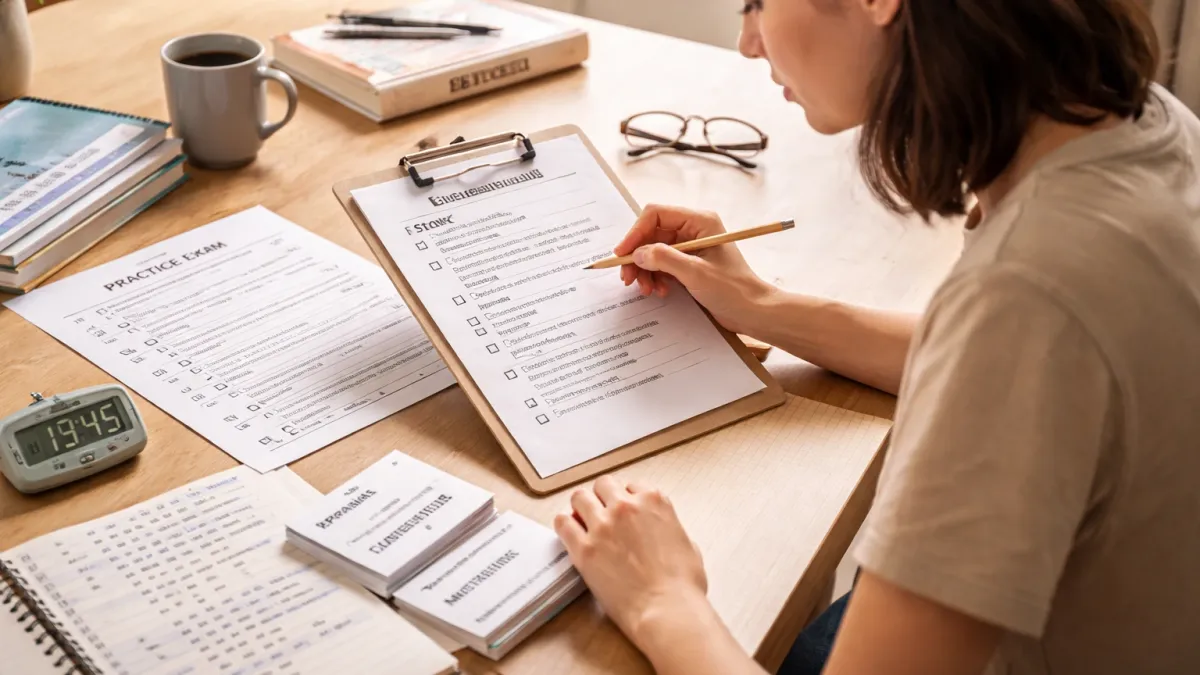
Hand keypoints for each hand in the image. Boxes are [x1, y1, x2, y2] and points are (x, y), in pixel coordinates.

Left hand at [554, 476, 707, 649]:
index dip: (626, 498)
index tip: (622, 509)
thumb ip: (670, 529)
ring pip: (579, 498)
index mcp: (654, 502)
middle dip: (602, 497)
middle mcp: (626, 507)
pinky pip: (563, 523)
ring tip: (583, 522)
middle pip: (603, 485)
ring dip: (581, 507)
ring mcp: (603, 526)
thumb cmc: (682, 585)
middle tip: (601, 513)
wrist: (667, 609)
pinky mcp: (584, 548)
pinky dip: (565, 525)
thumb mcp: (688, 545)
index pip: (631, 486)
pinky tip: (570, 534)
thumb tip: (663, 533)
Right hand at [614, 204, 776, 335]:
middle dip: (638, 256)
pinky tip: (658, 291)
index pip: (656, 215)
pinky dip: (655, 277)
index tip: (622, 254)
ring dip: (645, 270)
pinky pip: (662, 264)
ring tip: (646, 289)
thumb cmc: (733, 290)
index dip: (635, 233)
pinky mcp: (689, 263)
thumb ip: (665, 259)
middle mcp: (693, 229)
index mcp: (699, 221)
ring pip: (654, 251)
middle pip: (651, 234)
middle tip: (627, 278)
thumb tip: (638, 253)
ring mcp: (691, 246)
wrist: (753, 312)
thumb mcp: (696, 273)